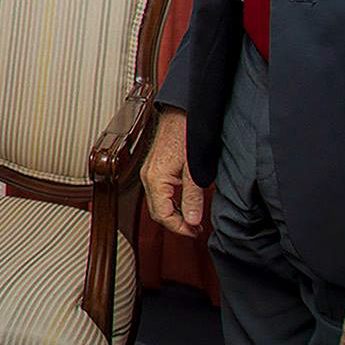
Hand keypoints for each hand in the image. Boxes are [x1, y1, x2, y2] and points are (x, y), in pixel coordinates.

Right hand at [141, 107, 204, 237]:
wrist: (182, 112)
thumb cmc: (187, 134)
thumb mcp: (195, 169)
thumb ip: (192, 197)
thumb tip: (192, 220)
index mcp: (155, 179)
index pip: (162, 215)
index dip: (179, 228)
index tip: (195, 232)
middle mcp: (148, 177)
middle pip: (157, 212)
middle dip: (176, 224)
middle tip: (195, 230)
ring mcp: (150, 172)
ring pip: (157, 203)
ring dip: (174, 215)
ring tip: (193, 220)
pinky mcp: (155, 168)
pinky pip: (159, 193)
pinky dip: (170, 203)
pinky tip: (184, 204)